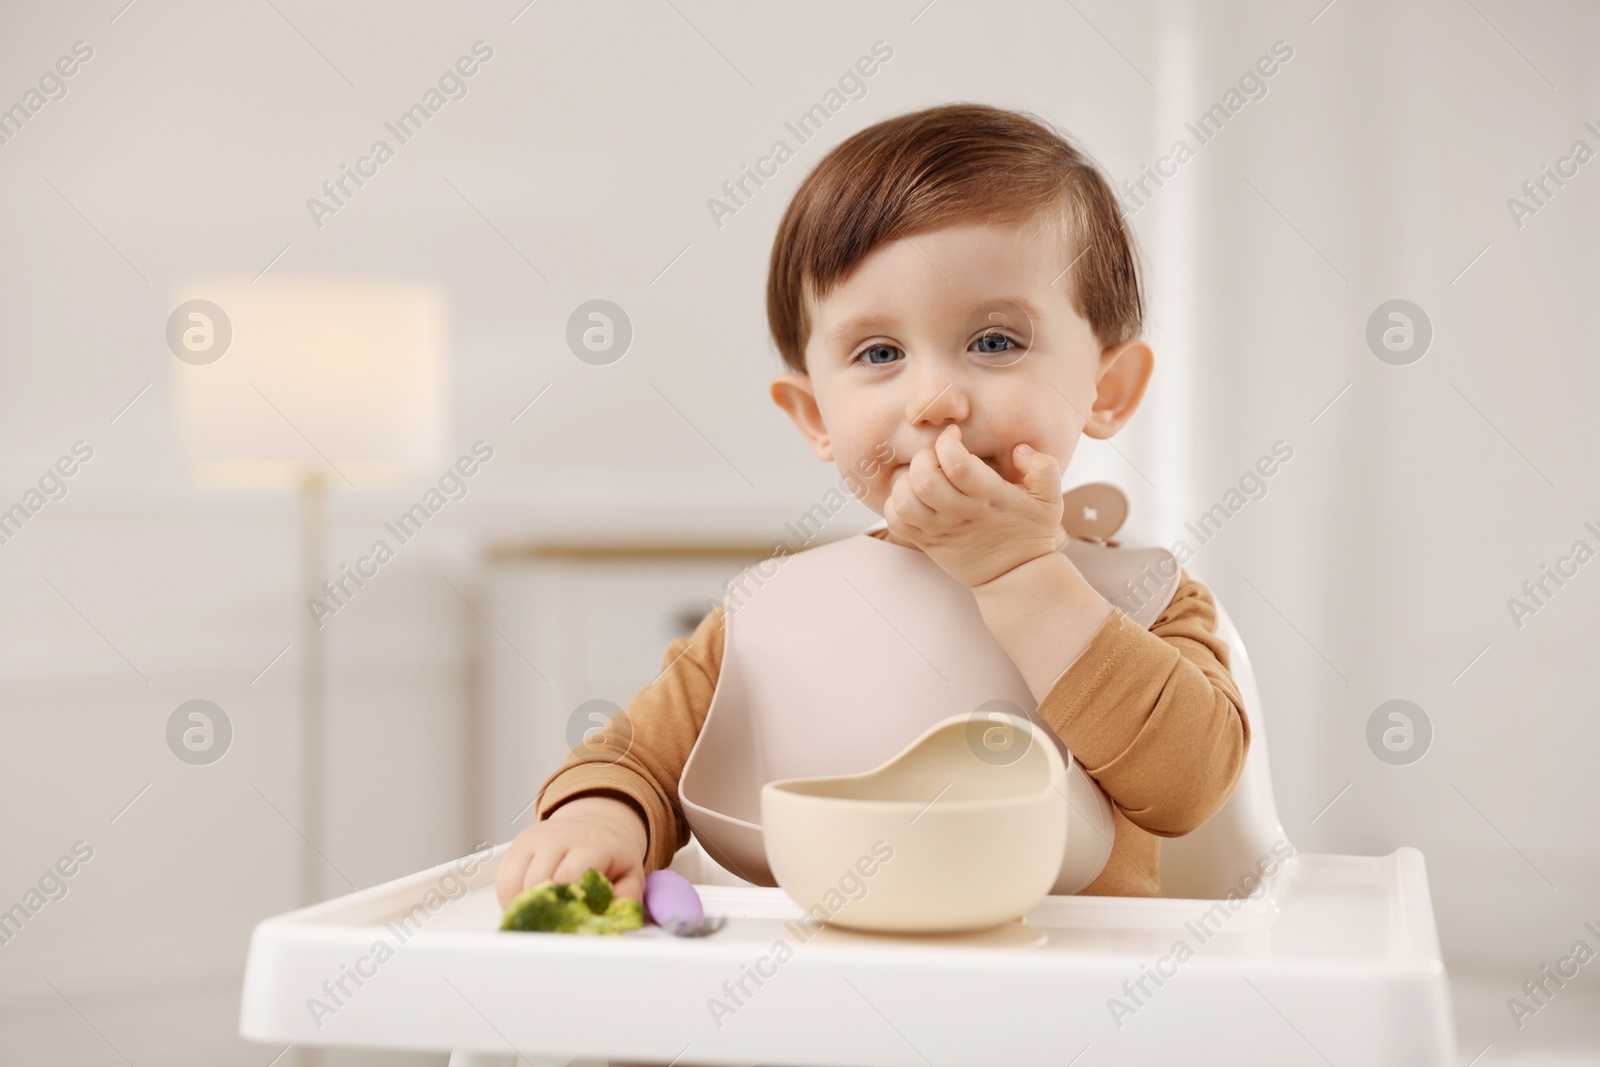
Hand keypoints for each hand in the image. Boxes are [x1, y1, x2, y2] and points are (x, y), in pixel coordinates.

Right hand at [494, 795, 647, 908]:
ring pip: (516, 883)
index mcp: (592, 843)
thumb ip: (626, 898)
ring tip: (542, 915)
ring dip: (525, 907)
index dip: (566, 905)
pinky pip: (503, 881)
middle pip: (538, 881)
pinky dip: (511, 900)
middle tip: (554, 926)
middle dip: (545, 909)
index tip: (570, 923)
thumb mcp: (629, 875)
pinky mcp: (517, 845)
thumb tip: (614, 921)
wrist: (595, 826)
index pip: (569, 876)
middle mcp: (559, 836)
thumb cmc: (611, 857)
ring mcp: (534, 838)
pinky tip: (529, 904)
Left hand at [883, 424, 1065, 587]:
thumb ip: (1043, 467)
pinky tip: (912, 496)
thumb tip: (1019, 449)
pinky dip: (895, 504)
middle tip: (935, 455)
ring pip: (906, 501)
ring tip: (921, 475)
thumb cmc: (1030, 530)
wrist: (1015, 575)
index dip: (948, 442)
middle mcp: (961, 513)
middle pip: (925, 479)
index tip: (953, 435)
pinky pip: (897, 522)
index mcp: (989, 496)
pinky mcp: (926, 542)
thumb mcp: (1050, 498)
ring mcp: (940, 530)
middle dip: (923, 457)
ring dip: (906, 481)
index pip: (957, 464)